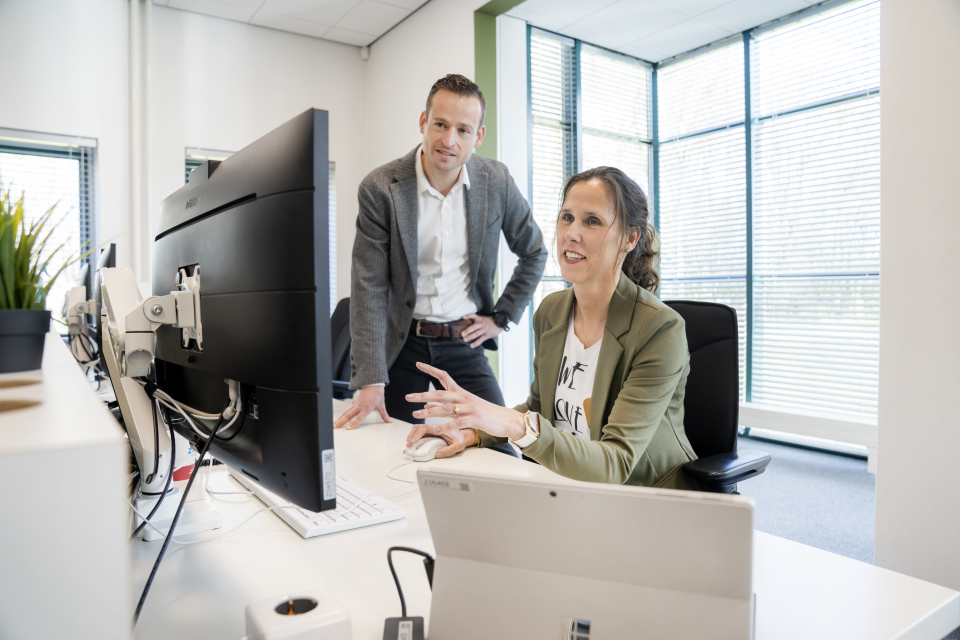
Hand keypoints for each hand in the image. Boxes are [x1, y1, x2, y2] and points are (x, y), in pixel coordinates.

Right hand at [333, 385, 391, 429]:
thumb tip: (389, 421)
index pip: (359, 418)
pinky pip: (348, 409)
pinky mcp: (353, 402)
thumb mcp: (381, 405)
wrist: (373, 384)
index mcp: (366, 408)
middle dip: (341, 422)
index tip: (348, 428)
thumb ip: (384, 415)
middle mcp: (359, 406)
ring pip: (346, 412)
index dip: (353, 424)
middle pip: (348, 415)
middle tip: (335, 427)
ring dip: (340, 418)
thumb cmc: (377, 394)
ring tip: (334, 424)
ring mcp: (355, 403)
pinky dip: (343, 414)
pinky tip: (339, 419)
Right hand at [402, 421, 475, 459]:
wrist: (464, 436)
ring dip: (411, 436)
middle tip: (409, 445)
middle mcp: (433, 427)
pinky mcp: (430, 434)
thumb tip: (437, 454)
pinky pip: (419, 434)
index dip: (418, 434)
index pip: (425, 428)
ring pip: (417, 429)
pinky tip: (411, 445)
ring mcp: (431, 430)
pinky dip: (413, 438)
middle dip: (411, 435)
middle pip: (418, 427)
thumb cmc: (461, 439)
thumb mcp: (458, 446)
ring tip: (409, 445)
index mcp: (439, 427)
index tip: (414, 441)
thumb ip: (448, 450)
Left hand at [404, 362, 524, 452]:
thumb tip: (429, 403)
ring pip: (446, 408)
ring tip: (416, 414)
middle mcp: (464, 397)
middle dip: (423, 394)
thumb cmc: (484, 413)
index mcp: (461, 392)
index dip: (431, 369)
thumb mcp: (465, 406)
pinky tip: (435, 429)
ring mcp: (470, 407)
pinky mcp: (475, 418)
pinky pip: (457, 422)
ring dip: (429, 411)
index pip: (444, 376)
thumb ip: (447, 405)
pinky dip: (445, 426)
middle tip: (408, 397)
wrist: (505, 419)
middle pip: (440, 393)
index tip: (418, 364)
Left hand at [460, 313, 503, 348]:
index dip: (468, 316)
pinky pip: (481, 340)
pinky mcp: (487, 335)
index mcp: (480, 319)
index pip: (473, 315)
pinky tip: (471, 346)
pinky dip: (476, 343)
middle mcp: (481, 324)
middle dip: (467, 331)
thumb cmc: (490, 322)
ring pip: (476, 334)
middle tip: (462, 334)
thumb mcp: (484, 319)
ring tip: (464, 340)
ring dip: (470, 337)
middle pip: (473, 327)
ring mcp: (484, 330)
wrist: (500, 323)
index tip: (463, 317)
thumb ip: (478, 321)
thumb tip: (469, 324)